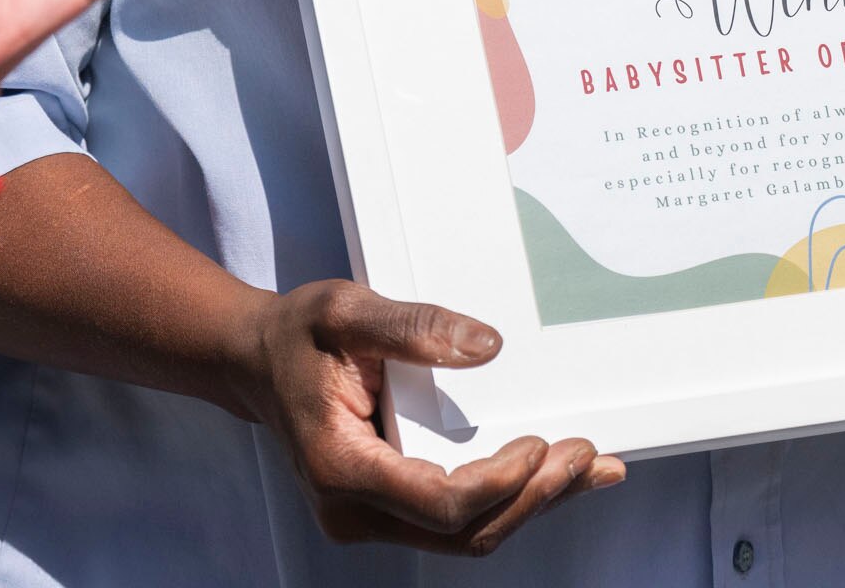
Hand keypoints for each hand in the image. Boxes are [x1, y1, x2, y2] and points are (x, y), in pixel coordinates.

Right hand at [229, 280, 621, 554]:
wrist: (255, 362)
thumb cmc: (297, 335)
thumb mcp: (345, 310)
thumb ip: (411, 326)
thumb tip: (486, 346)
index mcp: (342, 467)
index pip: (440, 501)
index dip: (501, 482)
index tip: (543, 443)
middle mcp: (354, 511)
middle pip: (464, 532)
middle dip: (534, 498)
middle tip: (587, 457)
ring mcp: (371, 518)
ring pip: (467, 535)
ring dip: (532, 504)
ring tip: (589, 469)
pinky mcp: (390, 510)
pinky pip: (456, 520)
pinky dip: (509, 500)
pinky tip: (552, 478)